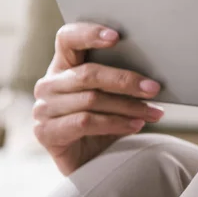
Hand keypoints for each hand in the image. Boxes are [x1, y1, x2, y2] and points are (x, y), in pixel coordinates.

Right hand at [33, 23, 163, 175]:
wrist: (92, 163)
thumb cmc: (106, 122)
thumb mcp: (114, 97)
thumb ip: (121, 81)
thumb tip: (153, 75)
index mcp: (64, 66)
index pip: (67, 38)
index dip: (89, 33)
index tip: (117, 36)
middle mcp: (49, 84)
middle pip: (88, 74)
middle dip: (126, 80)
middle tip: (154, 88)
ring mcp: (43, 108)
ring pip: (91, 100)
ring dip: (129, 107)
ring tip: (153, 112)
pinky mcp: (46, 133)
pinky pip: (85, 122)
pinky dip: (116, 123)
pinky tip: (136, 125)